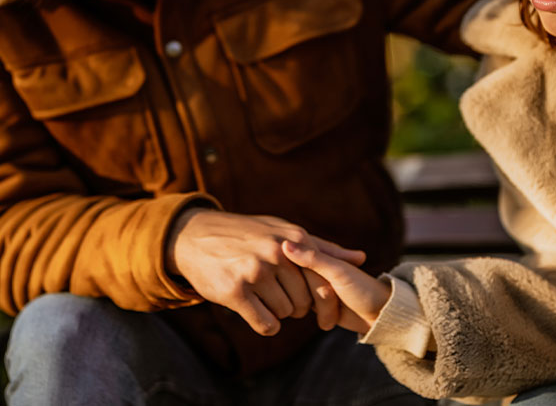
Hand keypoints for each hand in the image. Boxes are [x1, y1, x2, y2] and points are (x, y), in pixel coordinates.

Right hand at [168, 208, 364, 335]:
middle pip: (304, 302)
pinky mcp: (235, 291)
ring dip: (277, 313)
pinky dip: (265, 324)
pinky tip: (255, 311)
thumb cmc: (248, 235)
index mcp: (294, 240)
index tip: (318, 309)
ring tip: (262, 296)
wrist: (195, 236)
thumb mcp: (285, 232)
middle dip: (296, 306)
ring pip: (285, 313)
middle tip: (279, 296)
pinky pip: (265, 323)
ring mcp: (255, 271)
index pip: (323, 281)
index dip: (323, 302)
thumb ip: (322, 248)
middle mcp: (277, 253)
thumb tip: (361, 257)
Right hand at [282, 240, 391, 333]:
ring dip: (312, 307)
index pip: (296, 258)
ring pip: (294, 293)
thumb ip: (313, 258)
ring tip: (337, 309)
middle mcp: (313, 265)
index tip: (330, 285)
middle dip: (314, 296)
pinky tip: (323, 317)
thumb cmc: (363, 288)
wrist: (379, 314)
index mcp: (320, 251)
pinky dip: (308, 313)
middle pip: (294, 279)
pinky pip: (297, 305)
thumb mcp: (338, 271)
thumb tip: (285, 245)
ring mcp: (310, 283)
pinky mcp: (310, 301)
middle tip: (338, 299)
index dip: (305, 275)